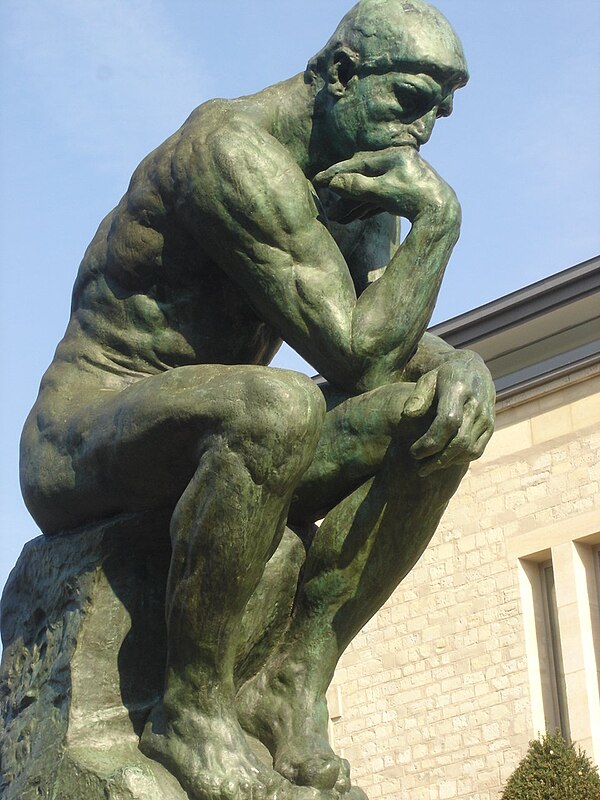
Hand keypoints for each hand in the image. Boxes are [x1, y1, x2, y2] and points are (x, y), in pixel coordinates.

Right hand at [313, 147, 459, 223]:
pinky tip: (358, 217)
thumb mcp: (381, 192)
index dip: (335, 173)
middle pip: (363, 175)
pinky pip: (382, 197)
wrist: (441, 213)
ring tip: (339, 218)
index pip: (357, 164)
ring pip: (372, 188)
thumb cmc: (412, 199)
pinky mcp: (407, 191)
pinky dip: (369, 206)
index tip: (317, 180)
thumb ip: (357, 187)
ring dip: (355, 203)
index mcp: (392, 156)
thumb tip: (333, 183)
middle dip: (343, 190)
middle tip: (324, 195)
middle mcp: (397, 162)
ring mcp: (403, 176)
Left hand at [402, 352, 494, 476]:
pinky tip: (444, 461)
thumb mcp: (427, 379)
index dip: (431, 441)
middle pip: (459, 441)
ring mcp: (486, 416)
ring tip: (428, 468)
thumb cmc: (442, 377)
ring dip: (448, 463)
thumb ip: (417, 396)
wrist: (473, 369)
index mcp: (458, 389)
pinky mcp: (491, 426)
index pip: (448, 422)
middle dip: (437, 460)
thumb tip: (408, 414)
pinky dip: (460, 460)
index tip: (413, 452)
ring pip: (469, 449)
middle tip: (419, 469)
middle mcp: (476, 404)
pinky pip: (477, 450)